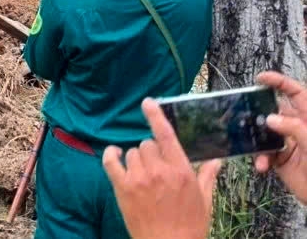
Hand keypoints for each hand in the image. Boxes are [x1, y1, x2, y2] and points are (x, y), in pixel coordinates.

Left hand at [102, 98, 220, 238]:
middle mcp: (159, 170)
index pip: (166, 135)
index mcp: (181, 170)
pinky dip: (111, 155)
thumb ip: (208, 175)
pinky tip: (115, 155)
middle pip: (148, 144)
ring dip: (137, 159)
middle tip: (157, 168)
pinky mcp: (122, 188)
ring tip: (143, 174)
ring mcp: (139, 178)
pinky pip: (111, 162)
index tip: (148, 102)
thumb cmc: (190, 225)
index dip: (156, 116)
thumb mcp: (205, 200)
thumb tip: (217, 159)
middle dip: (152, 152)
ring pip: (132, 152)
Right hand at [254, 71, 306, 203]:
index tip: (260, 78)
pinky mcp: (279, 159)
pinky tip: (262, 165)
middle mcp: (295, 128)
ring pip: (264, 133)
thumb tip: (270, 118)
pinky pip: (263, 154)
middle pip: (274, 111)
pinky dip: (260, 159)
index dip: (279, 82)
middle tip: (243, 111)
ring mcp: (286, 143)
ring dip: (255, 138)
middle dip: (258, 111)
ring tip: (248, 142)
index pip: (296, 93)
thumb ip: (293, 128)